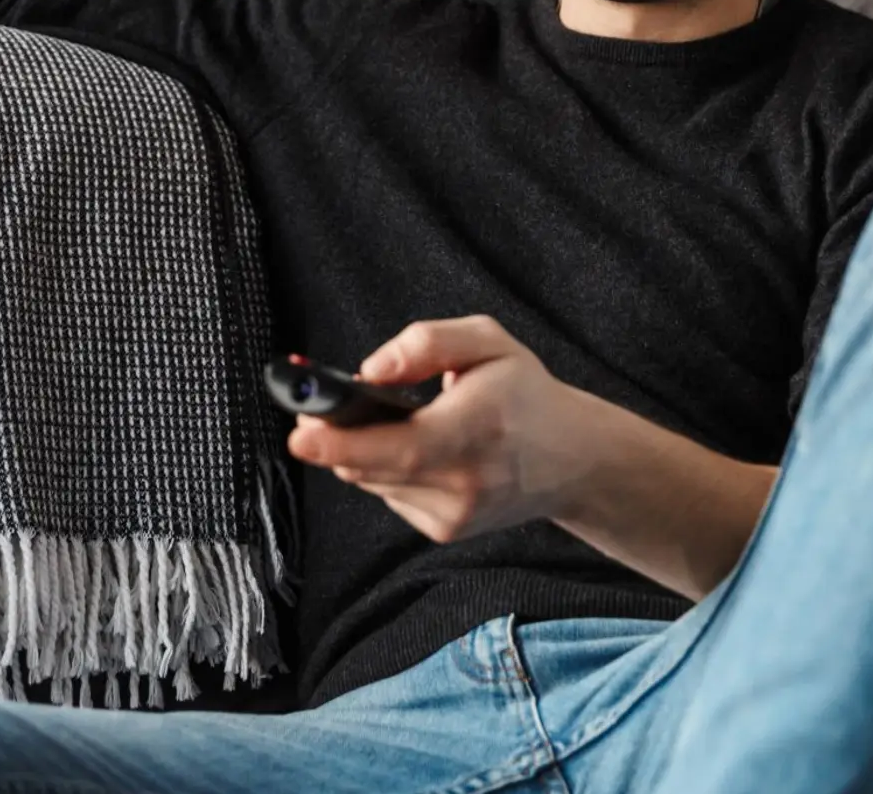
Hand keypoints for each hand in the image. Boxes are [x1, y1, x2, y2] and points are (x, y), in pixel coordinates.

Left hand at [287, 314, 591, 543]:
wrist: (572, 459)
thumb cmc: (524, 392)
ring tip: (369, 417)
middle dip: (330, 436)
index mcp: (477, 429)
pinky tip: (408, 446)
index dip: (342, 441)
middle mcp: (466, 482)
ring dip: (357, 450)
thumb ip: (426, 343)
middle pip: (372, 466)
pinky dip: (383, 468)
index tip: (300, 431)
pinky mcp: (444, 531)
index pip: (401, 447)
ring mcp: (454, 515)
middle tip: (307, 407)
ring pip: (372, 480)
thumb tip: (369, 371)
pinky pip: (388, 493)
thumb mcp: (487, 341)